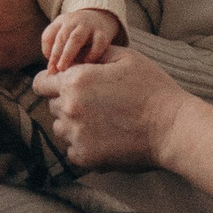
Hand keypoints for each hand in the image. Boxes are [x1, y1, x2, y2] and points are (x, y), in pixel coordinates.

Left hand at [33, 49, 191, 171]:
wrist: (172, 128)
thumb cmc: (152, 89)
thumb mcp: (125, 57)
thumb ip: (94, 54)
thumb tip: (74, 57)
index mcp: (74, 82)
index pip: (40, 83)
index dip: (52, 83)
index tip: (66, 86)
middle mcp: (69, 109)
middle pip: (52, 106)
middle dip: (67, 103)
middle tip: (97, 104)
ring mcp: (75, 136)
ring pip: (61, 129)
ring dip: (75, 125)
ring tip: (104, 122)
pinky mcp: (85, 158)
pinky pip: (72, 150)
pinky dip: (84, 145)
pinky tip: (106, 138)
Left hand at [41, 7, 122, 71]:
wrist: (101, 17)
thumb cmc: (78, 33)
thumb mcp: (65, 34)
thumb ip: (58, 49)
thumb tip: (52, 70)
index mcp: (60, 22)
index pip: (48, 35)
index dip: (47, 51)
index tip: (50, 68)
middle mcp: (73, 22)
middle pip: (61, 37)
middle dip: (55, 55)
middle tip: (53, 71)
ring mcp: (88, 25)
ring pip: (75, 38)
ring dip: (67, 54)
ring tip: (63, 69)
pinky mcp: (103, 32)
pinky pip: (97, 42)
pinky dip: (92, 53)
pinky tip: (87, 63)